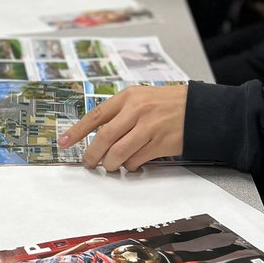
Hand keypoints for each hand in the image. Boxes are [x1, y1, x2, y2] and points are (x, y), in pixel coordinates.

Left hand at [58, 85, 187, 170]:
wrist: (200, 108)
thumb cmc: (167, 104)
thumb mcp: (141, 98)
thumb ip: (120, 112)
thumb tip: (96, 136)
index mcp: (128, 97)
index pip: (95, 115)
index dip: (77, 131)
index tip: (63, 142)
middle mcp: (137, 111)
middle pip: (104, 138)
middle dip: (92, 155)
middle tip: (88, 163)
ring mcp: (149, 127)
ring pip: (118, 153)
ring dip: (111, 164)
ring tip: (111, 166)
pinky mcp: (160, 143)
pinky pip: (136, 160)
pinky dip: (130, 165)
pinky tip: (132, 163)